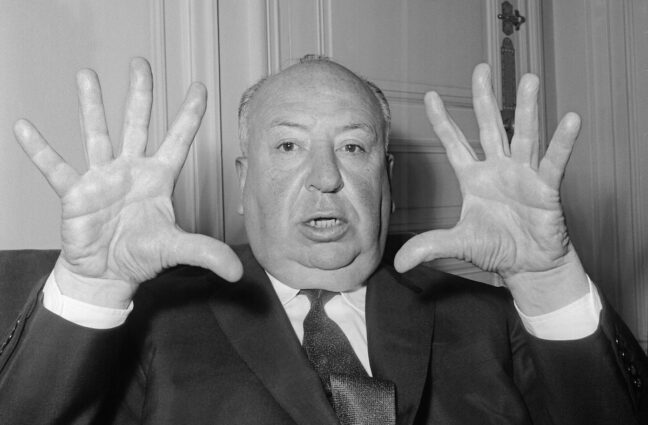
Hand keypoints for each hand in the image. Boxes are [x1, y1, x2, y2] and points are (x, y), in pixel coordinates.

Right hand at [14, 58, 242, 307]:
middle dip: (140, 94)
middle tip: (141, 63)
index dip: (190, 114)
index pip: (178, 139)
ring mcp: (102, 178)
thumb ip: (206, 252)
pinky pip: (56, 167)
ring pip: (98, 133)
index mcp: (159, 178)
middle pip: (138, 124)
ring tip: (87, 75)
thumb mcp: (176, 249)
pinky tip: (25, 127)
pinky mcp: (75, 193)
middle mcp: (131, 170)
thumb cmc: (142, 255)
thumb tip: (237, 271)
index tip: (200, 86)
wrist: (107, 274)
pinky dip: (40, 150)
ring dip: (92, 105)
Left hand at [394, 64, 588, 314]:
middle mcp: (497, 169)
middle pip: (489, 126)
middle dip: (484, 98)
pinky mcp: (546, 188)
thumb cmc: (495, 248)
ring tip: (529, 79)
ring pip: (524, 135)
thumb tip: (398, 263)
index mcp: (473, 178)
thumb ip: (430, 246)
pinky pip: (554, 162)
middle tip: (481, 68)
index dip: (442, 120)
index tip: (429, 95)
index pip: (454, 143)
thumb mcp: (458, 244)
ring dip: (526, 108)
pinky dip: (562, 142)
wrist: (528, 266)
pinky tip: (570, 120)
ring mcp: (523, 175)